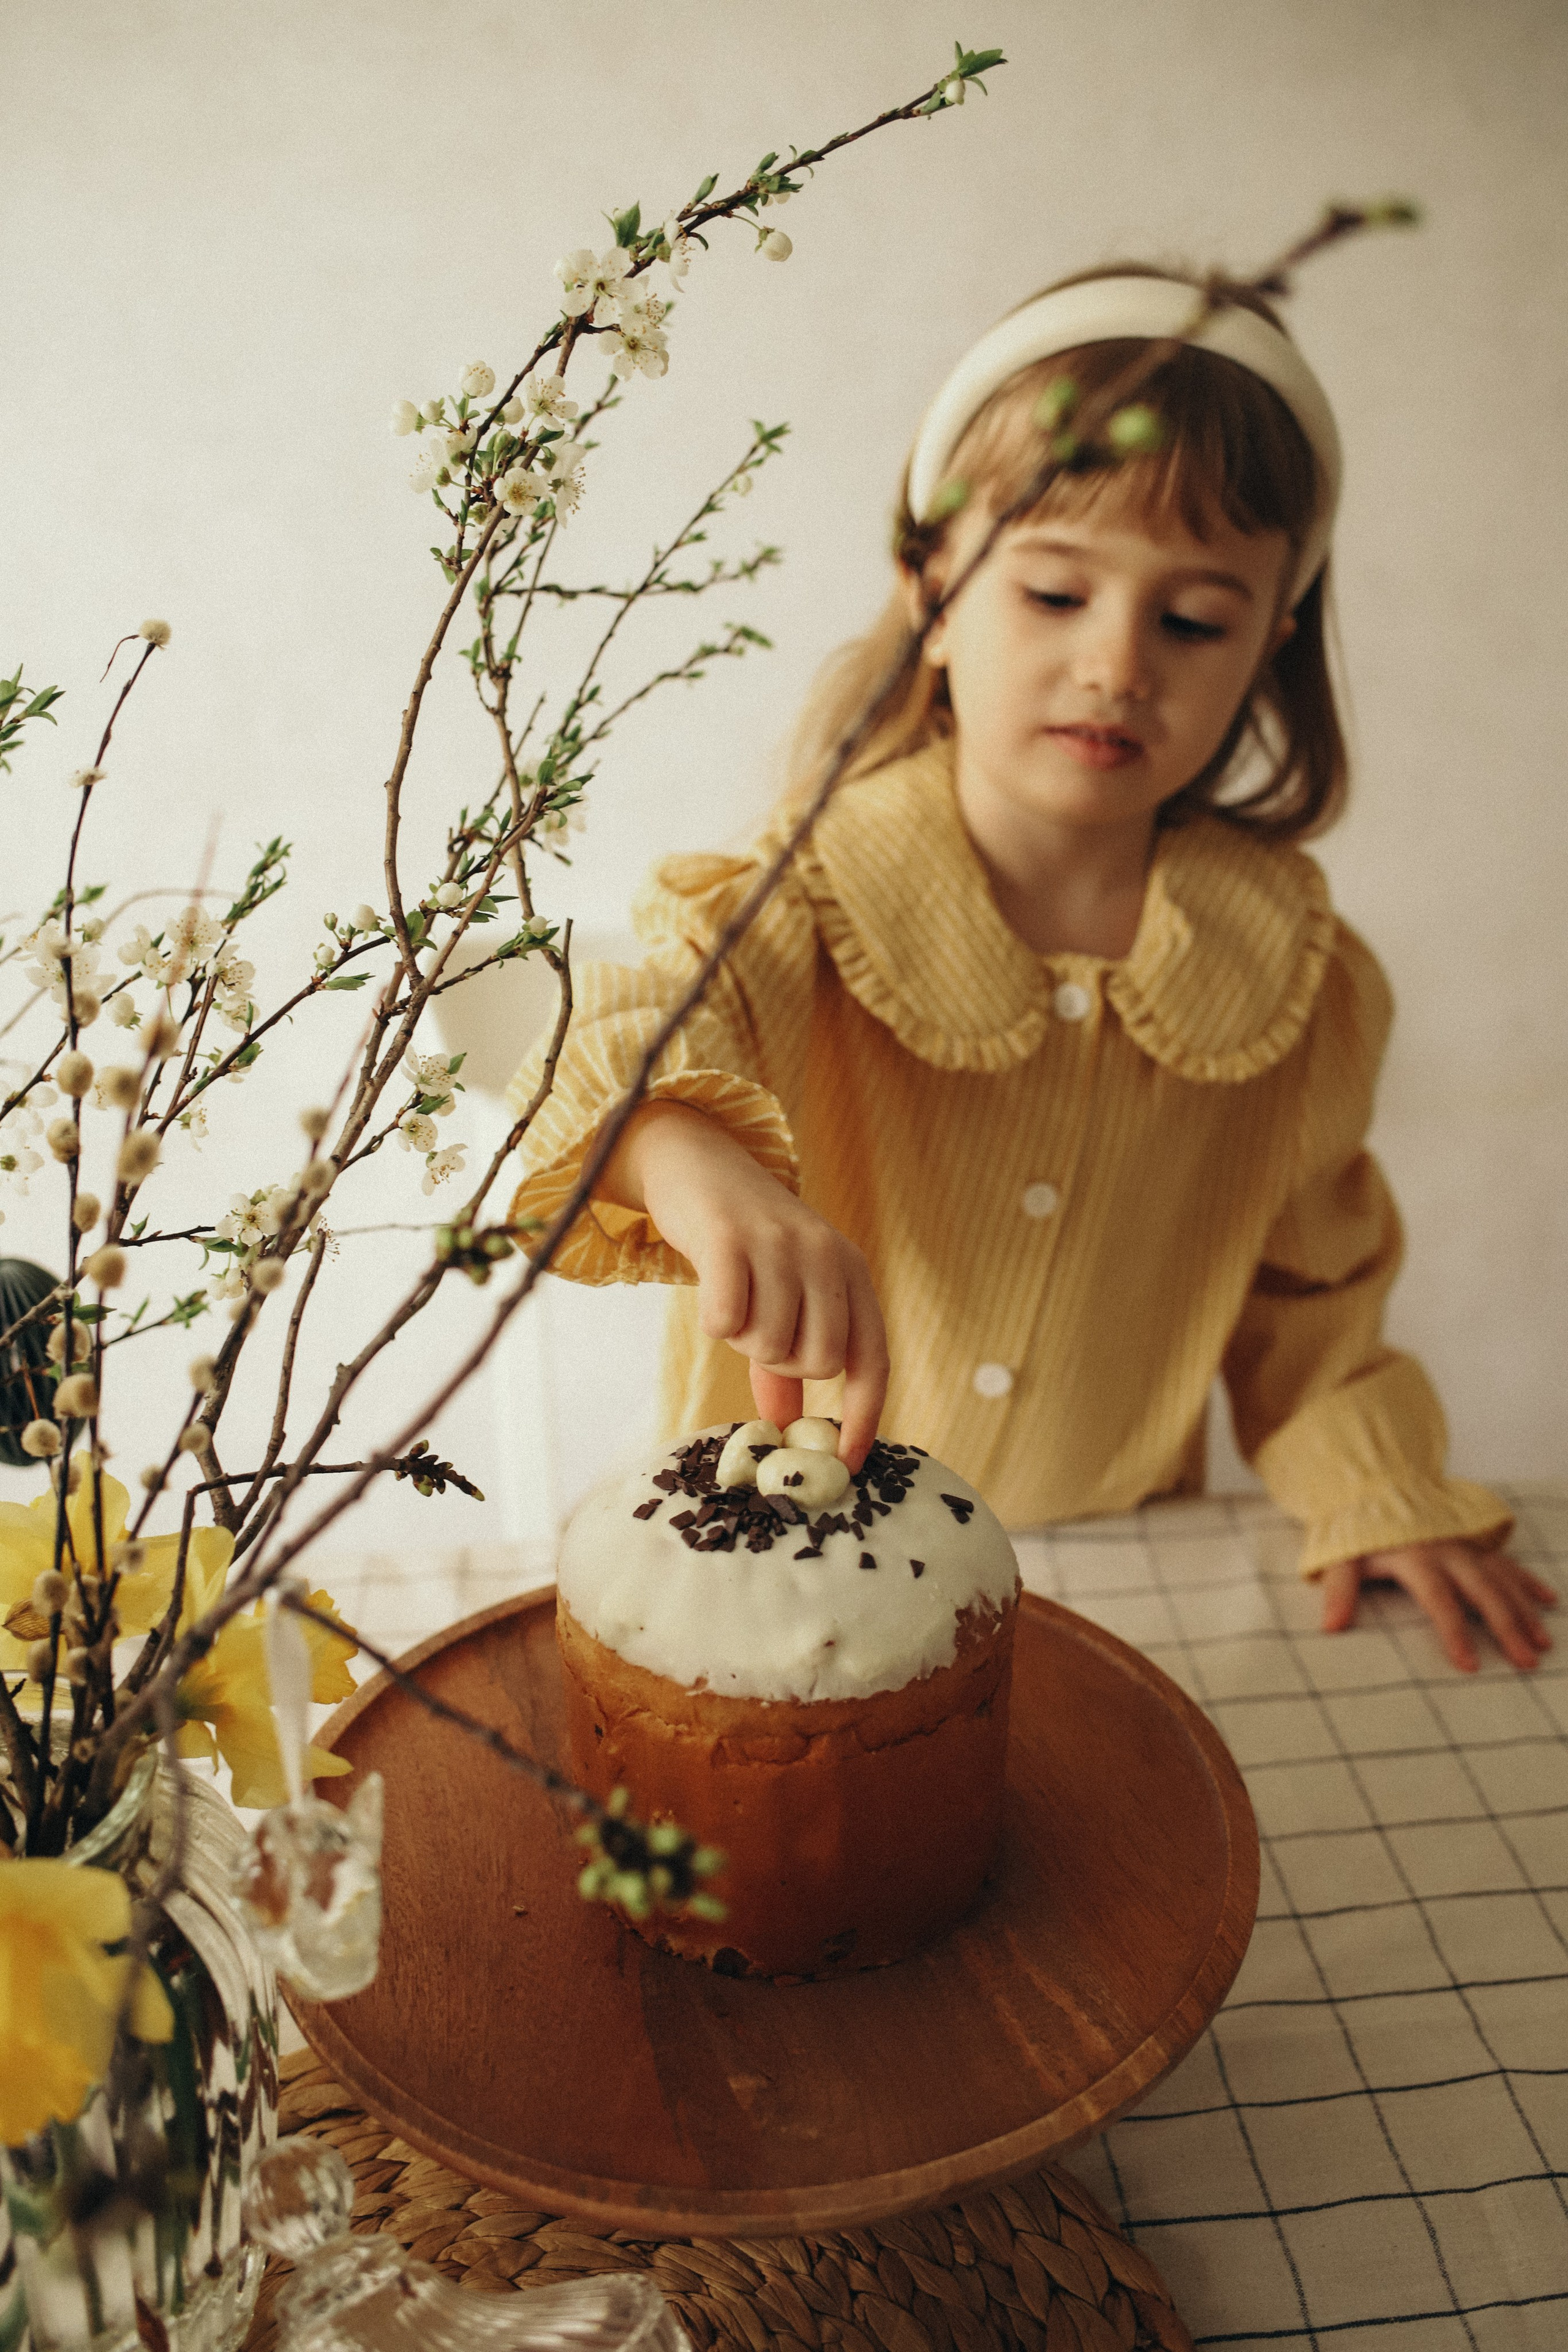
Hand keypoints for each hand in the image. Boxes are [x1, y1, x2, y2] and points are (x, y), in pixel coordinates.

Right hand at [598, 1102, 889, 1466]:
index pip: (872, 1361)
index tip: (846, 1467)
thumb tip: (786, 1427)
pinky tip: (713, 1291)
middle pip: (817, 1361)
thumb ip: (789, 1359)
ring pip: (769, 1344)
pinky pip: (726, 1320)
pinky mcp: (731, 1239)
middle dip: (780, 1364)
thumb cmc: (746, 1244)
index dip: (862, 1418)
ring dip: (742, 1337)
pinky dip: (715, 1320)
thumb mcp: (785, 1293)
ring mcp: (782, 1245)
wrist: (699, 1165)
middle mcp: (828, 1256)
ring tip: (735, 1298)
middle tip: (756, 1330)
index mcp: (853, 1273)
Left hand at [1320, 1540, 1557, 1671]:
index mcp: (1417, 1559)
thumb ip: (1339, 1590)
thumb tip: (1330, 1627)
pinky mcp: (1474, 1544)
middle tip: (1527, 1662)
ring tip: (1543, 1642)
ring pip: (1502, 1580)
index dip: (1454, 1632)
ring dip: (1525, 1610)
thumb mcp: (1342, 1557)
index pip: (1440, 1601)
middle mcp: (1449, 1553)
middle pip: (1483, 1592)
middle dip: (1507, 1627)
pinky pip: (1507, 1562)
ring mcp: (1466, 1547)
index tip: (1470, 1665)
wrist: (1375, 1490)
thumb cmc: (1360, 1533)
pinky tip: (1548, 1600)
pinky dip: (1528, 1580)